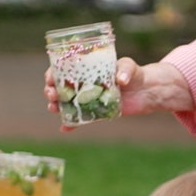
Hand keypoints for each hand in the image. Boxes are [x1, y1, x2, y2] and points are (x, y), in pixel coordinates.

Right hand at [44, 57, 194, 129]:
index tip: (50, 78)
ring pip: (66, 103)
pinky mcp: (95, 112)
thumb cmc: (135, 73)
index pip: (62, 70)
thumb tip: (120, 80)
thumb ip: (125, 70)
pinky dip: (71, 124)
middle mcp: (83, 84)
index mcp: (86, 70)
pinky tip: (64, 128)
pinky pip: (79, 119)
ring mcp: (87, 99)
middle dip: (51, 91)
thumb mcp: (129, 66)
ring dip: (56, 106)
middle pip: (59, 88)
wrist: (146, 91)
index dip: (52, 74)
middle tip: (52, 95)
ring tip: (54, 109)